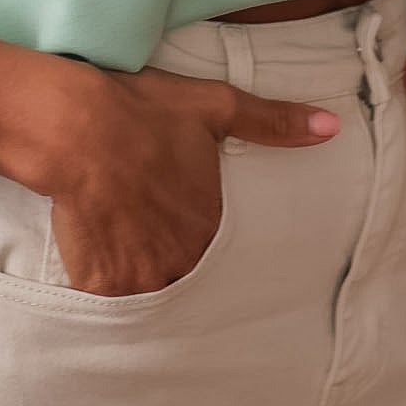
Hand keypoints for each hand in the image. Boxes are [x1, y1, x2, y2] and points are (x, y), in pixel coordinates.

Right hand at [40, 61, 342, 296]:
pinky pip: (108, 299)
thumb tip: (331, 127)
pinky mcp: (100, 285)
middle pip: (181, 270)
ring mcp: (140, 277)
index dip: (192, 226)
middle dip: (167, 251)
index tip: (174, 207)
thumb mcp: (217, 107)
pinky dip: (104, 278)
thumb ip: (275, 123)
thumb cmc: (146, 112)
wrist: (75, 127)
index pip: (214, 247)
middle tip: (146, 217)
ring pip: (148, 288)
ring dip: (140, 270)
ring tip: (123, 232)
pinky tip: (98, 243)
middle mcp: (181, 260)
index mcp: (211, 225)